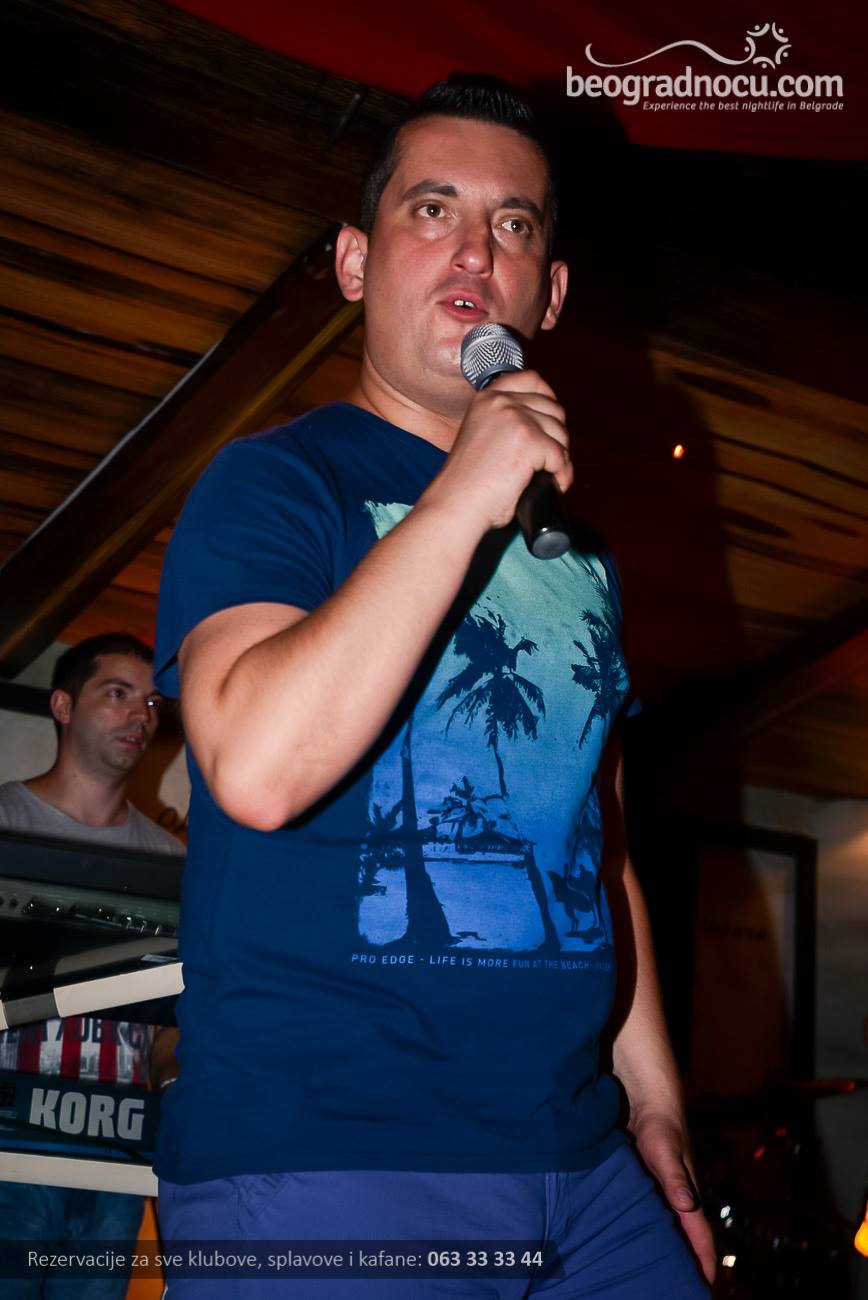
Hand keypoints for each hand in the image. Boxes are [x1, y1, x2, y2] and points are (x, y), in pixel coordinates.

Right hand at [422, 370, 572, 531]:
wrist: (456, 504)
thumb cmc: (467, 484)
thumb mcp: (480, 436)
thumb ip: (503, 423)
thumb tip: (541, 426)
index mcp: (487, 398)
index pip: (531, 379)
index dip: (548, 397)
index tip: (551, 418)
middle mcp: (501, 402)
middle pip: (553, 408)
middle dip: (557, 436)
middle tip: (548, 460)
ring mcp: (516, 419)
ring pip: (561, 433)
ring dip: (561, 457)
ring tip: (549, 476)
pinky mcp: (529, 441)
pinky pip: (561, 457)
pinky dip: (561, 474)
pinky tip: (551, 484)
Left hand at [631, 1112, 716, 1286]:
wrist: (646, 1100)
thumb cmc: (660, 1125)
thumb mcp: (665, 1151)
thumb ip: (676, 1178)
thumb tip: (688, 1205)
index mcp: (688, 1196)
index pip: (701, 1236)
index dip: (704, 1261)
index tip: (704, 1286)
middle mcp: (678, 1198)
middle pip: (685, 1237)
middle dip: (684, 1261)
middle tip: (673, 1287)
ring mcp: (663, 1192)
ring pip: (666, 1226)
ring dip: (663, 1246)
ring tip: (652, 1273)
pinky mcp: (645, 1184)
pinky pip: (649, 1213)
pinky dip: (646, 1229)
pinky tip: (631, 1239)